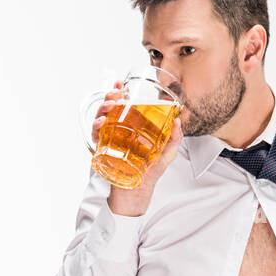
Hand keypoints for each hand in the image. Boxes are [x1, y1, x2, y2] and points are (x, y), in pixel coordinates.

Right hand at [91, 80, 183, 217]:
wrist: (139, 192)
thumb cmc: (150, 171)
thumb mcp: (167, 153)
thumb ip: (174, 138)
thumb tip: (179, 121)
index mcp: (131, 126)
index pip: (123, 105)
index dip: (119, 92)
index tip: (120, 84)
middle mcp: (118, 130)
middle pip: (109, 108)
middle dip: (109, 97)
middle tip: (115, 94)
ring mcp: (109, 140)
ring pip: (100, 118)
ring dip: (102, 109)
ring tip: (109, 106)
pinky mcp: (103, 151)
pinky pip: (96, 137)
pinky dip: (97, 128)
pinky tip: (102, 123)